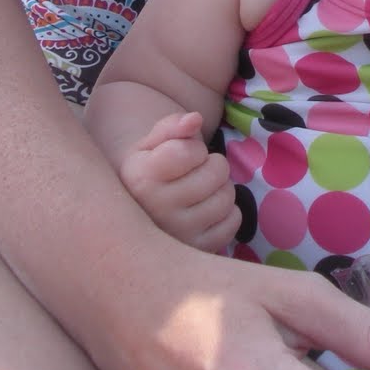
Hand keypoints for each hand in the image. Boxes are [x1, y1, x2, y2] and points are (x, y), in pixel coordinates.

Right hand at [118, 110, 239, 252]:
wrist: (136, 216)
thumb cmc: (149, 169)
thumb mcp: (152, 143)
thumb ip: (173, 125)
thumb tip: (195, 120)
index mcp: (141, 178)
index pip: (189, 152)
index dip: (194, 149)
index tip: (182, 157)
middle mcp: (157, 210)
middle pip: (216, 173)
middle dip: (212, 166)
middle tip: (195, 174)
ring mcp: (179, 235)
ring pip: (227, 198)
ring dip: (220, 188)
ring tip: (200, 192)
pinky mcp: (198, 250)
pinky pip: (233, 222)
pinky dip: (227, 212)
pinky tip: (206, 211)